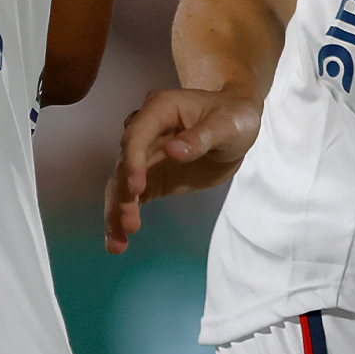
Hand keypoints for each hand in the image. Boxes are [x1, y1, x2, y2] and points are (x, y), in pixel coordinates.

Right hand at [103, 87, 263, 252]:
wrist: (238, 126)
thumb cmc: (234, 116)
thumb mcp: (228, 125)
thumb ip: (202, 137)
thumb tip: (174, 150)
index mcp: (160, 109)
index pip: (137, 136)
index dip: (133, 161)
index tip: (136, 188)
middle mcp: (145, 130)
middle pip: (124, 164)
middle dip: (123, 194)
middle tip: (129, 222)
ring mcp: (145, 155)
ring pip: (121, 184)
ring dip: (116, 212)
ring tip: (118, 243)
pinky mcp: (150, 176)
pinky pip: (130, 197)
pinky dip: (122, 218)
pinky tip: (118, 241)